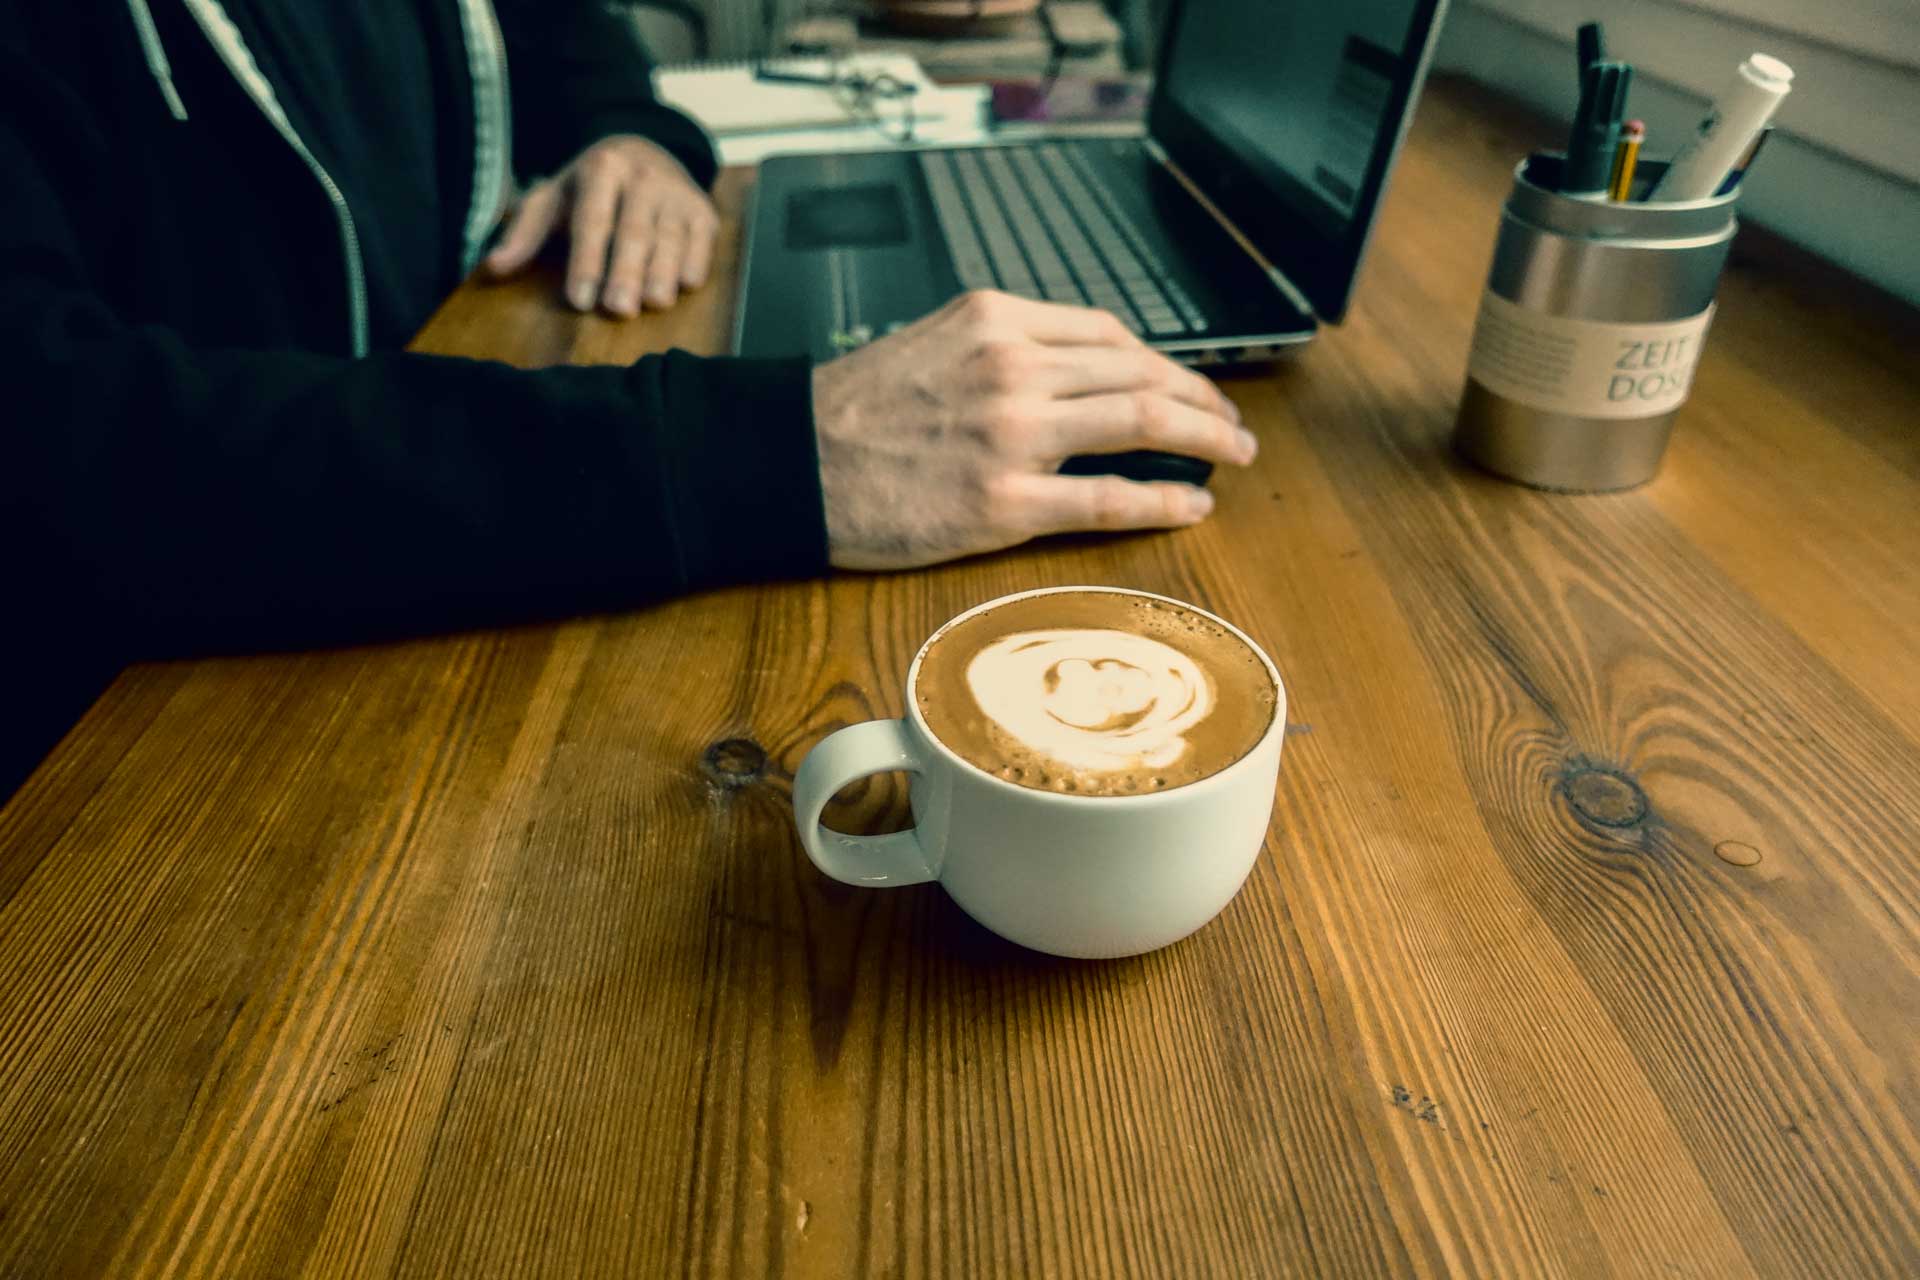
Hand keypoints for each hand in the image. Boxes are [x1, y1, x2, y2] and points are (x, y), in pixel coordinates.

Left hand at [483, 135, 718, 315]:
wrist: (645, 152)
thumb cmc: (590, 189)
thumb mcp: (552, 200)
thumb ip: (524, 235)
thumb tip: (494, 267)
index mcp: (602, 169)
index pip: (593, 220)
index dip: (587, 261)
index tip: (581, 300)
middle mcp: (642, 176)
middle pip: (633, 231)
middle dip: (627, 271)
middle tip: (619, 309)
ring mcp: (676, 194)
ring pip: (670, 238)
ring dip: (663, 273)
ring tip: (654, 304)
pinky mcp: (703, 211)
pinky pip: (701, 241)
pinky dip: (694, 263)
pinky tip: (684, 286)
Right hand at [813, 290, 1255, 569]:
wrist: (792, 462)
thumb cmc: (856, 410)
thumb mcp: (934, 341)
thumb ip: (1005, 346)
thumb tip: (1078, 370)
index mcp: (996, 319)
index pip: (1109, 334)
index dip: (1164, 362)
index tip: (1188, 384)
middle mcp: (1012, 367)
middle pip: (1140, 374)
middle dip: (1202, 400)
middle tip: (1234, 425)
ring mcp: (1012, 434)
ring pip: (1139, 423)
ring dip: (1203, 439)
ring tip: (1234, 455)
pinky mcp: (1004, 501)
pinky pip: (1105, 498)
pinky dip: (1161, 500)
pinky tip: (1192, 504)